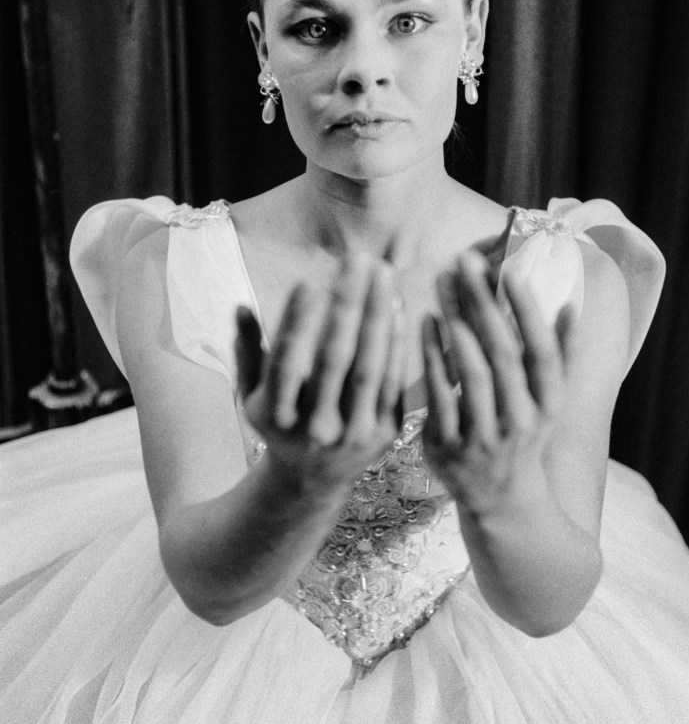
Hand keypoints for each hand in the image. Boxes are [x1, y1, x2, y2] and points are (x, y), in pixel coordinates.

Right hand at [235, 256, 405, 492]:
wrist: (311, 482)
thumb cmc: (279, 424)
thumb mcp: (251, 394)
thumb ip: (246, 349)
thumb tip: (238, 305)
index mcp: (276, 415)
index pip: (285, 364)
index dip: (295, 323)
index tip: (306, 280)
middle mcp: (314, 427)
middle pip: (333, 358)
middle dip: (347, 304)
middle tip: (357, 259)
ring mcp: (352, 432)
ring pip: (368, 367)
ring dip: (377, 315)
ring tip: (382, 272)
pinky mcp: (383, 432)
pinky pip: (392, 381)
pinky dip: (396, 343)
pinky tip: (398, 307)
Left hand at [422, 250, 578, 516]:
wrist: (501, 502)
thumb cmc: (526, 434)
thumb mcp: (551, 401)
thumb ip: (562, 353)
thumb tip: (571, 304)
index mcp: (549, 407)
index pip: (544, 352)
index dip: (529, 312)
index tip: (510, 270)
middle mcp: (521, 422)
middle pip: (503, 355)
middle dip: (483, 304)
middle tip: (464, 261)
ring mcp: (484, 438)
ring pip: (471, 372)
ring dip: (456, 321)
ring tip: (443, 281)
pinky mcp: (448, 448)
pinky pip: (438, 395)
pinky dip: (432, 356)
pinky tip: (425, 320)